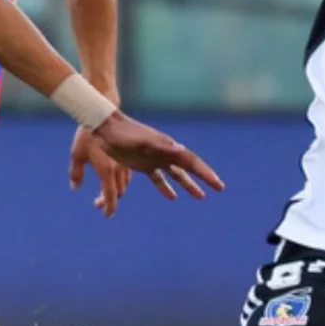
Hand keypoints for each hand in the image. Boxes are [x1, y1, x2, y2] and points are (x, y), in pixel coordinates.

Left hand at [70, 127, 131, 216]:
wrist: (102, 116)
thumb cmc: (85, 136)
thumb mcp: (76, 155)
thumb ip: (76, 173)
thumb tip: (75, 187)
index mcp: (105, 170)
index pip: (109, 196)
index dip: (109, 208)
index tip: (107, 215)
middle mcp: (117, 169)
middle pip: (118, 192)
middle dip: (109, 200)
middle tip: (97, 204)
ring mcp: (124, 162)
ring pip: (125, 184)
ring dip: (117, 192)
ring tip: (106, 194)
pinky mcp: (127, 156)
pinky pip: (128, 174)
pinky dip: (123, 181)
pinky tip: (117, 181)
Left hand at [91, 112, 224, 199]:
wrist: (105, 128)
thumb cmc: (124, 135)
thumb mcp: (144, 142)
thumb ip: (162, 147)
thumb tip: (182, 150)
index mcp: (168, 148)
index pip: (192, 162)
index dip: (206, 174)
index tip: (218, 185)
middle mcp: (165, 153)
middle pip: (189, 168)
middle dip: (204, 178)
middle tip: (219, 188)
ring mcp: (155, 159)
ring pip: (176, 174)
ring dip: (188, 185)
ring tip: (201, 197)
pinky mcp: (143, 164)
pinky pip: (159, 178)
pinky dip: (166, 187)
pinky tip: (172, 197)